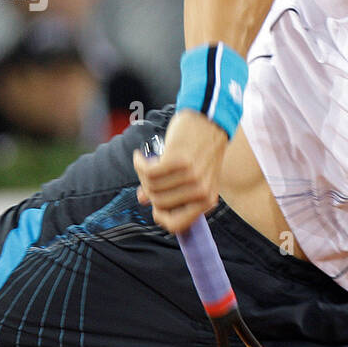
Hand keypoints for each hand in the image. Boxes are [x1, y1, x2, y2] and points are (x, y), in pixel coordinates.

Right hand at [132, 110, 229, 232]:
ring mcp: (191, 177)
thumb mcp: (190, 174)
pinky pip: (147, 172)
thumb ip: (170, 190)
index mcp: (207, 200)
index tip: (155, 204)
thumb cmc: (198, 149)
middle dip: (149, 189)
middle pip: (159, 204)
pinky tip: (140, 156)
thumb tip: (142, 200)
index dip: (160, 217)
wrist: (208, 121)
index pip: (177, 225)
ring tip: (146, 162)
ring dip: (143, 174)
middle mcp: (201, 191)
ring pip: (152, 187)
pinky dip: (139, 164)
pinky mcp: (178, 161)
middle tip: (148, 174)